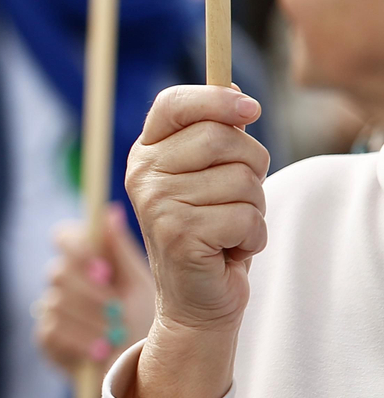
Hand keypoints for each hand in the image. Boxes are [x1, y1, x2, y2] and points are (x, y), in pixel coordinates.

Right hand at [34, 206, 155, 375]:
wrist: (141, 366)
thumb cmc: (146, 320)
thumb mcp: (140, 284)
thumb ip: (121, 251)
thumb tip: (110, 212)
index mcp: (87, 259)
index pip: (63, 236)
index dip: (76, 249)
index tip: (103, 269)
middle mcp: (65, 280)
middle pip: (58, 272)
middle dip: (91, 295)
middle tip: (116, 309)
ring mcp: (52, 308)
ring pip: (57, 304)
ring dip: (93, 323)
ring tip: (117, 336)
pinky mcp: (46, 337)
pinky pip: (53, 331)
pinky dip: (81, 342)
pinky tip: (100, 351)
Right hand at [123, 87, 268, 397]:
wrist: (196, 299)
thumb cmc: (211, 231)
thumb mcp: (211, 176)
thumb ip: (218, 136)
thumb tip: (238, 99)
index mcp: (146, 153)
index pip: (173, 103)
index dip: (215, 98)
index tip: (251, 108)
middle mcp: (143, 175)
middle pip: (220, 136)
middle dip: (251, 165)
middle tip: (240, 194)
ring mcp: (156, 205)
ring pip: (241, 180)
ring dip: (254, 208)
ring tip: (231, 228)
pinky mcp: (179, 236)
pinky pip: (245, 217)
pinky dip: (253, 237)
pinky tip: (231, 250)